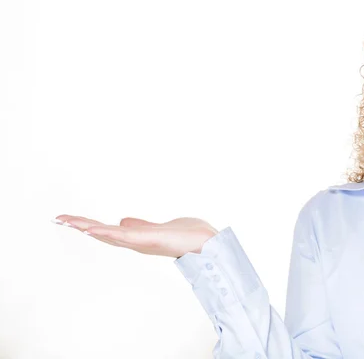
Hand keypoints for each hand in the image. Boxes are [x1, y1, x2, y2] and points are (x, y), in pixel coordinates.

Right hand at [52, 215, 218, 257]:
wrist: (206, 242)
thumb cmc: (186, 235)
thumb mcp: (157, 227)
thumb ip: (139, 226)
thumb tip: (122, 221)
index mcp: (136, 238)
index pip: (107, 231)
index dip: (88, 226)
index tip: (69, 219)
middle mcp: (136, 242)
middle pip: (103, 234)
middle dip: (81, 226)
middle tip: (59, 218)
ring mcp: (141, 242)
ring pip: (109, 235)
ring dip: (88, 227)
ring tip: (69, 221)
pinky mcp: (149, 240)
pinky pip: (124, 236)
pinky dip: (107, 232)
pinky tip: (92, 228)